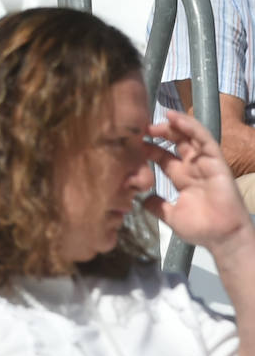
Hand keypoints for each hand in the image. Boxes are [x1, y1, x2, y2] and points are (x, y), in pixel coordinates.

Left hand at [145, 110, 252, 255]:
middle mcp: (193, 168)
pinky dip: (191, 127)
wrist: (223, 238)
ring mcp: (205, 163)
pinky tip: (176, 118)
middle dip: (160, 132)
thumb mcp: (171, 216)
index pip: (163, 157)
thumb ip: (157, 206)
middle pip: (176, 143)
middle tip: (142, 126)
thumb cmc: (201, 228)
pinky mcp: (217, 162)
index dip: (149, 147)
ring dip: (175, 125)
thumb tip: (141, 200)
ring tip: (159, 116)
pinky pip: (204, 140)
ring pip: (190, 137)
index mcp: (182, 179)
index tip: (132, 141)